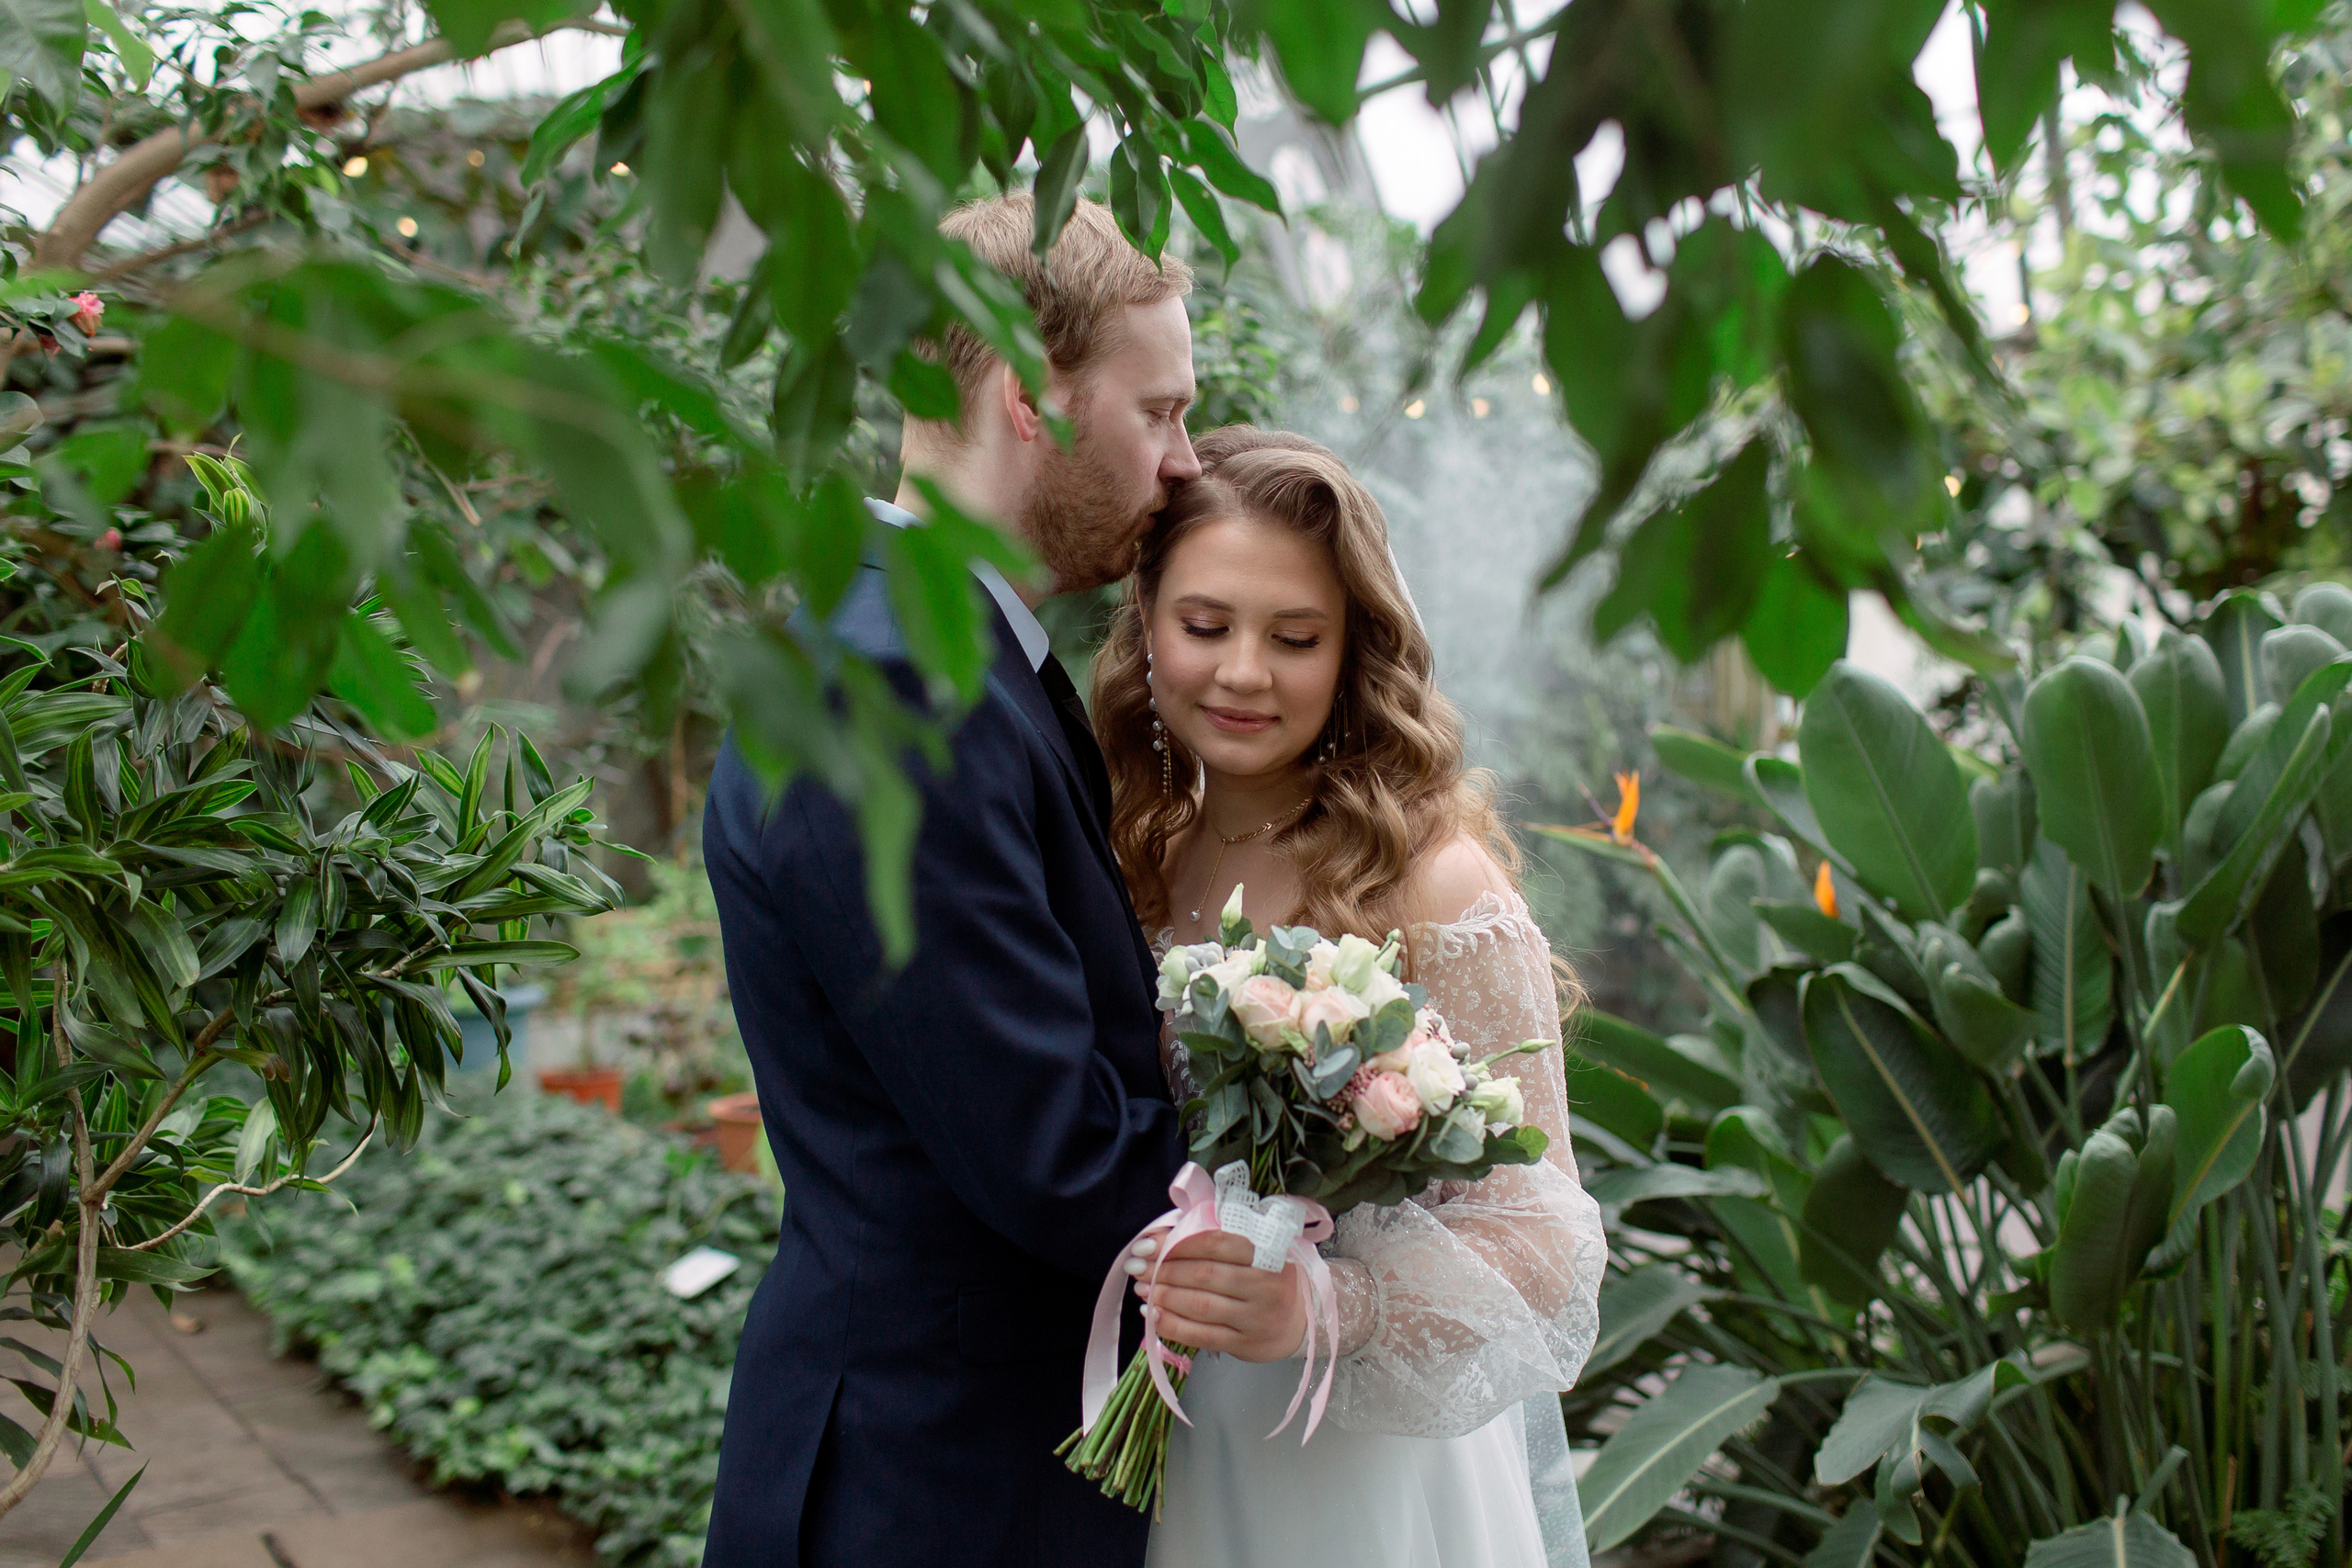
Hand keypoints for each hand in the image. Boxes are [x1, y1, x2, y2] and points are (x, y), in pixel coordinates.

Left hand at [1127, 1230, 1305, 1361]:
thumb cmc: (1270, 1276)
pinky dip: (1173, 1325)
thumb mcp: (1256, 1249)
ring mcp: (1256, 1317)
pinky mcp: (1246, 1344)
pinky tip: (1154, 1315)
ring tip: (1142, 1289)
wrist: (1304, 1319)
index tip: (1148, 1245)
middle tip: (1138, 1267)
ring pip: (1200, 1305)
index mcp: (1267, 1252)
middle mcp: (1265, 1284)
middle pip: (1204, 1274)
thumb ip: (1217, 1238)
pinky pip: (1202, 1335)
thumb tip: (1160, 1236)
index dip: (1176, 1243)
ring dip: (1164, 1296)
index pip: (1214, 1243)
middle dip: (1163, 1270)